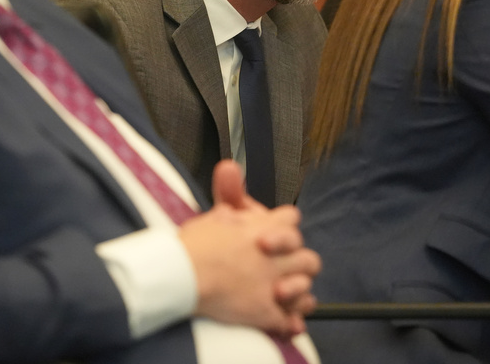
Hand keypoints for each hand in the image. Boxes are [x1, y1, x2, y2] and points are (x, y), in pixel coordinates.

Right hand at [178, 161, 320, 335]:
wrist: (181, 275)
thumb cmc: (193, 245)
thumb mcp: (214, 212)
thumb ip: (230, 193)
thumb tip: (229, 167)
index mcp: (265, 228)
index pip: (292, 220)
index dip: (284, 227)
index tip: (274, 235)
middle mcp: (274, 257)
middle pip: (307, 257)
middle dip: (299, 262)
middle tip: (285, 267)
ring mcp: (272, 285)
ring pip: (304, 288)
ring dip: (298, 291)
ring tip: (286, 293)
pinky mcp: (265, 312)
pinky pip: (289, 320)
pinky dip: (290, 322)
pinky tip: (288, 322)